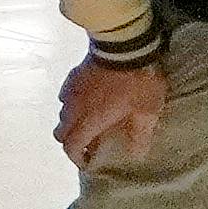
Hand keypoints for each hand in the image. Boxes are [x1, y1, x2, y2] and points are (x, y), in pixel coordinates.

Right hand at [54, 53, 169, 174]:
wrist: (124, 46)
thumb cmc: (137, 83)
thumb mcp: (147, 112)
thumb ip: (139, 135)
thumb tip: (135, 155)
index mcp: (91, 121)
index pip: (71, 146)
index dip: (76, 158)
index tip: (88, 162)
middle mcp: (74, 109)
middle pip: (60, 132)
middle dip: (71, 141)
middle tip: (88, 143)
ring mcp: (71, 91)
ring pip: (61, 114)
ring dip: (71, 123)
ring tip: (88, 121)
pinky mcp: (72, 76)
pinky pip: (65, 96)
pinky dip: (71, 104)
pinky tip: (86, 100)